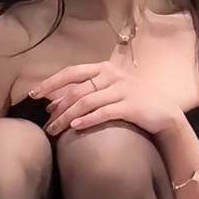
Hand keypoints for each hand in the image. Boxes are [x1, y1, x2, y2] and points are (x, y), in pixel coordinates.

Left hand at [32, 58, 181, 140]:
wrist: (165, 113)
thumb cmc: (134, 102)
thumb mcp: (110, 90)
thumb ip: (87, 92)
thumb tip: (54, 103)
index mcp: (104, 68)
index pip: (71, 72)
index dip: (51, 82)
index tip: (34, 94)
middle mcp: (112, 75)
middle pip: (76, 89)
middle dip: (57, 107)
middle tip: (46, 123)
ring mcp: (122, 89)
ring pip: (86, 102)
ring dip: (67, 117)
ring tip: (55, 130)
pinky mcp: (130, 105)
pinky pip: (103, 112)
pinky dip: (87, 119)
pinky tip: (75, 128)